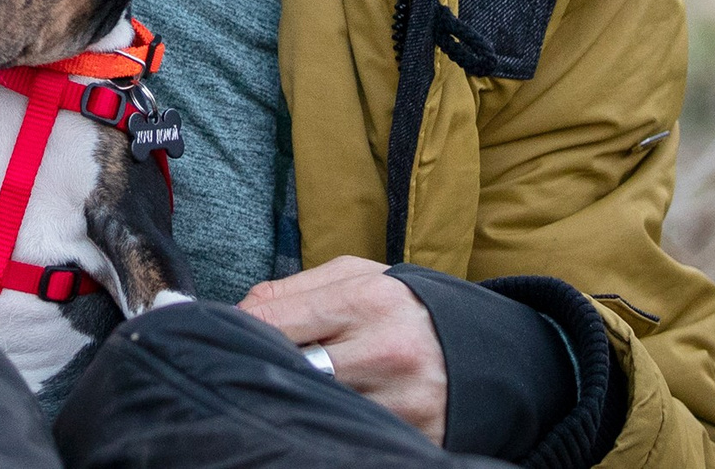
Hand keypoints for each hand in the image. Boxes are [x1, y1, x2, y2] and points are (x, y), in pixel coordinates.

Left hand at [241, 255, 446, 442]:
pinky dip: (334, 421)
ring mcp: (399, 401)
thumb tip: (239, 310)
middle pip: (289, 367)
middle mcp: (383, 351)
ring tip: (301, 386)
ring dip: (300, 396)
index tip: (224, 334)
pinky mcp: (413, 438)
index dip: (238, 328)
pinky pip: (351, 429)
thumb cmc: (408, 307)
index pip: (271, 319)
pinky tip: (333, 410)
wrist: (490, 353)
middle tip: (259, 364)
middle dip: (269, 365)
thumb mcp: (359, 276)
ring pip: (315, 404)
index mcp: (366, 299)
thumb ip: (295, 289)